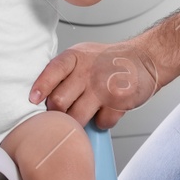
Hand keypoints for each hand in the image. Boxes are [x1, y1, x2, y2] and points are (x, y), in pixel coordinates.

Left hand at [28, 38, 160, 129]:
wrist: (146, 58)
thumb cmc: (110, 62)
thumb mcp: (83, 56)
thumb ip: (63, 73)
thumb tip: (40, 99)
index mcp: (76, 57)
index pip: (52, 71)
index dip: (41, 87)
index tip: (33, 99)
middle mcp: (88, 71)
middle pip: (59, 102)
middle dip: (58, 112)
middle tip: (65, 110)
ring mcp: (103, 87)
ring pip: (76, 118)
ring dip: (78, 121)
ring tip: (85, 111)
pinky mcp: (118, 101)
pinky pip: (101, 123)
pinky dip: (103, 121)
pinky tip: (106, 109)